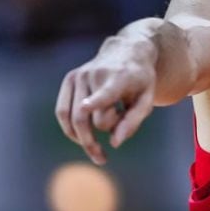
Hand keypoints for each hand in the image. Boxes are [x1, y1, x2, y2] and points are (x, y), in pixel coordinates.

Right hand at [55, 44, 155, 163]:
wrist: (127, 51)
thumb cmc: (140, 80)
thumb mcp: (147, 99)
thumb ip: (133, 122)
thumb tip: (115, 144)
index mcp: (119, 78)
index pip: (106, 92)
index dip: (96, 101)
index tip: (85, 107)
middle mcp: (95, 74)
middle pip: (86, 117)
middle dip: (91, 142)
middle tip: (102, 159)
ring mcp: (79, 75)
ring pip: (71, 117)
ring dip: (80, 139)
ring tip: (96, 153)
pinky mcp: (70, 79)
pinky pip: (62, 111)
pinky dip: (70, 128)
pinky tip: (84, 137)